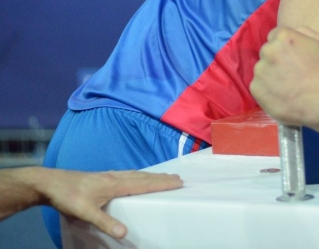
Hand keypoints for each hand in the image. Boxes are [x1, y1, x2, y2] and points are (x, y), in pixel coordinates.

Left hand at [40, 168, 181, 238]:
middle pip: (142, 177)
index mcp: (114, 185)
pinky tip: (134, 176)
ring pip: (134, 174)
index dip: (161, 183)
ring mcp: (107, 175)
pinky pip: (126, 174)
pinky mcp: (100, 177)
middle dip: (160, 178)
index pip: (143, 184)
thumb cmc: (68, 197)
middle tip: (178, 178)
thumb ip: (105, 222)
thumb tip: (124, 233)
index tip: (178, 182)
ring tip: (162, 176)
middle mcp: (114, 177)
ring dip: (150, 175)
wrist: (50, 183)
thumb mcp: (86, 212)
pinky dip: (137, 175)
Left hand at [251, 26, 318, 125]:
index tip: (292, 56)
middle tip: (290, 71)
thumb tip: (293, 32)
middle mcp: (268, 50)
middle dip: (276, 58)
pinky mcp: (255, 87)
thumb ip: (304, 31)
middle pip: (267, 51)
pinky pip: (258, 85)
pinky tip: (281, 93)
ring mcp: (260, 69)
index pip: (275, 35)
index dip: (284, 46)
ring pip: (262, 68)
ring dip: (271, 74)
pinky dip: (267, 89)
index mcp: (283, 36)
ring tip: (287, 85)